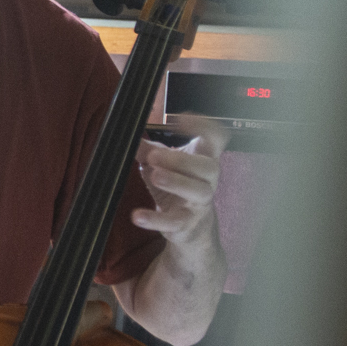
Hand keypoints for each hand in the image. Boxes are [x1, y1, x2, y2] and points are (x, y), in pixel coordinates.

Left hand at [132, 113, 227, 248]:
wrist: (191, 227)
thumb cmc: (177, 187)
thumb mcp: (161, 166)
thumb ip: (147, 150)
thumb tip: (130, 135)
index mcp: (204, 159)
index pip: (216, 138)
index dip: (204, 125)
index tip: (179, 118)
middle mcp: (208, 180)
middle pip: (208, 166)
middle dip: (181, 160)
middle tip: (153, 156)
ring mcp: (200, 203)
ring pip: (199, 191)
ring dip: (176, 182)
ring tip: (154, 175)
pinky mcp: (187, 224)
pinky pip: (175, 222)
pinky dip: (156, 219)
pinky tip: (137, 216)